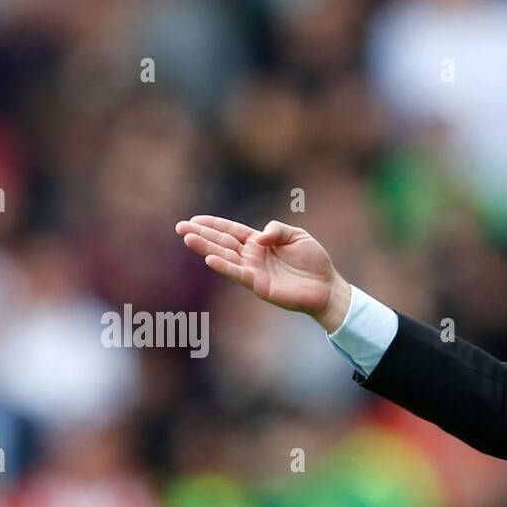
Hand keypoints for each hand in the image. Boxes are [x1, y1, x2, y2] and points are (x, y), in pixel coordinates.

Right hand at [175, 215, 351, 331]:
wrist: (326, 286)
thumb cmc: (314, 261)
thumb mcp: (297, 235)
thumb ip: (277, 230)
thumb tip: (259, 236)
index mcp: (260, 242)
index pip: (231, 230)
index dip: (213, 224)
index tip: (194, 220)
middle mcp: (253, 256)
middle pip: (222, 242)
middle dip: (201, 234)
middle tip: (180, 228)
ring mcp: (254, 270)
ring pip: (225, 256)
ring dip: (206, 248)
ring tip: (188, 239)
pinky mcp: (259, 285)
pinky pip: (238, 274)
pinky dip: (224, 266)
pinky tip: (210, 259)